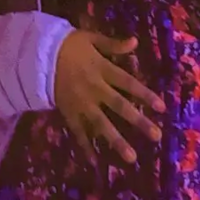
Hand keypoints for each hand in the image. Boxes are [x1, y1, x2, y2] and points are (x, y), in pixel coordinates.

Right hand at [54, 30, 165, 165]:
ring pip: (101, 124)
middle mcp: (95, 88)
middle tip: (156, 136)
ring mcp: (81, 103)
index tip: (161, 107)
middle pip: (120, 106)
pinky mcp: (68, 111)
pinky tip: (94, 161)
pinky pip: (78, 131)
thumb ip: (113, 44)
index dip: (145, 94)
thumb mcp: (90, 38)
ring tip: (131, 157)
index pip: (128, 83)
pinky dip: (85, 146)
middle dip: (138, 121)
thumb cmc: (67, 44)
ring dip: (116, 141)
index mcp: (102, 69)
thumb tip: (135, 42)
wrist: (37, 54)